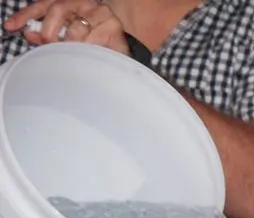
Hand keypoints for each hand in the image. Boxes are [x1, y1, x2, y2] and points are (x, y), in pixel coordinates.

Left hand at [2, 0, 129, 53]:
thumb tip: (29, 35)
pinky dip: (88, 50)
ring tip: (73, 54)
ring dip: (71, 45)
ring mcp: (100, 12)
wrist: (120, 53)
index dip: (25, 15)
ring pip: (76, 28)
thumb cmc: (89, 45)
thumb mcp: (63, 39)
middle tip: (49, 45)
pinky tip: (88, 55)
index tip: (11, 26)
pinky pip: (94, 40)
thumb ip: (45, 36)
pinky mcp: (113, 26)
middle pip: (58, 8)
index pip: (43, 4)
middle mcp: (84, 2)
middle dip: (49, 31)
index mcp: (68, 2)